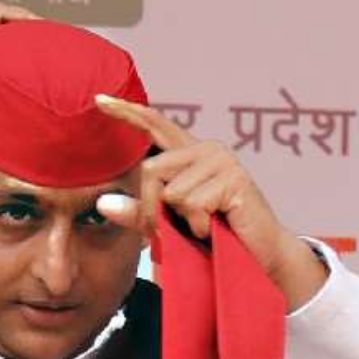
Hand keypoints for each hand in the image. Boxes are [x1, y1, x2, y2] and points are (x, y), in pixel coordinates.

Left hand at [94, 95, 327, 310]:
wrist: (259, 259)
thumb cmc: (216, 241)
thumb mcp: (169, 226)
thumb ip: (139, 212)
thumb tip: (103, 204)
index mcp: (190, 156)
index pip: (155, 125)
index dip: (127, 112)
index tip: (99, 99)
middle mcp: (206, 150)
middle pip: (150, 171)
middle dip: (150, 210)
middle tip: (174, 230)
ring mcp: (221, 160)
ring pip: (169, 192)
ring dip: (179, 221)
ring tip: (204, 228)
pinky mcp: (233, 177)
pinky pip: (191, 203)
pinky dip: (197, 226)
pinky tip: (217, 227)